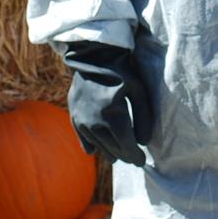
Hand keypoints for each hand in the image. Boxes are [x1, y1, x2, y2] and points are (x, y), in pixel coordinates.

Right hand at [59, 41, 155, 166]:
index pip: (127, 147)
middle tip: (133, 158)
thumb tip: (143, 142)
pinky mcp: (73, 117)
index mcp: (114, 116)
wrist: (93, 58)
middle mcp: (95, 123)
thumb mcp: (139, 92)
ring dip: (110, 152)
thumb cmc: (121, 73)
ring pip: (99, 147)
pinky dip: (91, 146)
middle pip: (113, 150)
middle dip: (125, 156)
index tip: (142, 160)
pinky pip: (83, 140)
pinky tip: (97, 150)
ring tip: (118, 155)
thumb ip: (144, 118)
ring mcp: (82, 121)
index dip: (136, 156)